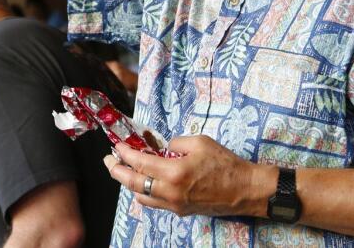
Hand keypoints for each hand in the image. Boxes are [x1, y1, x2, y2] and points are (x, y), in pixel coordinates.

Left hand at [102, 135, 258, 216]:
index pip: (140, 163)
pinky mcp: (180, 211)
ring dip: (129, 183)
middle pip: (133, 183)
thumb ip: (175, 144)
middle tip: (109, 161)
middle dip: (117, 171)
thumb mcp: (199, 142)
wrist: (245, 190)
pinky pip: (154, 203)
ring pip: (141, 196)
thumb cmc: (225, 164)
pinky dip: (144, 192)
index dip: (125, 153)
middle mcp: (170, 192)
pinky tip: (144, 182)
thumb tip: (162, 148)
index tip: (116, 145)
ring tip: (124, 170)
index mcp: (174, 172)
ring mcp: (174, 205)